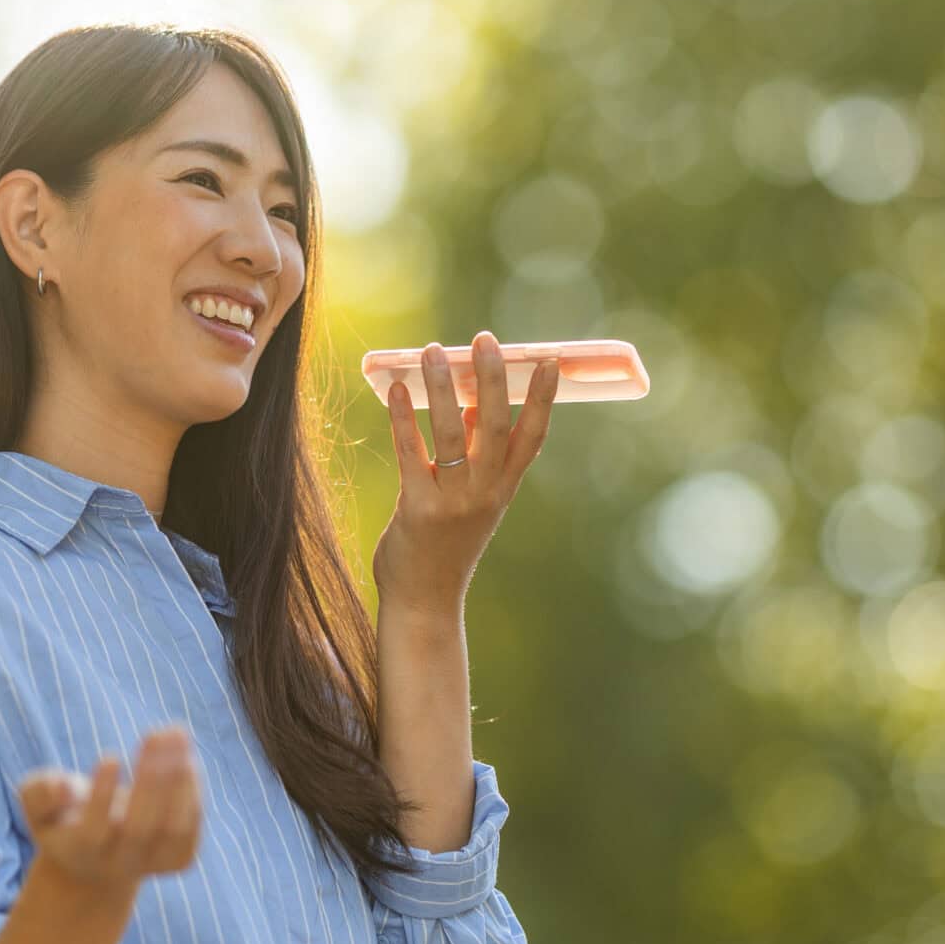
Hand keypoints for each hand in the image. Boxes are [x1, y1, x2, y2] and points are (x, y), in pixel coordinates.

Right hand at [17, 727, 202, 894]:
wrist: (96, 860)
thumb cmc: (62, 818)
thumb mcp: (38, 804)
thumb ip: (41, 793)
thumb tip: (64, 786)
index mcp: (79, 851)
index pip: (92, 831)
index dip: (102, 796)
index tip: (110, 757)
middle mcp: (117, 863)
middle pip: (139, 829)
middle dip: (150, 780)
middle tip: (156, 734)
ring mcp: (151, 864)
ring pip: (173, 830)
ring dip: (179, 779)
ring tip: (176, 734)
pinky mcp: (178, 859)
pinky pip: (190, 827)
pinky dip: (192, 790)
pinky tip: (185, 755)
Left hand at [372, 330, 556, 609]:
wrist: (424, 603)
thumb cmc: (445, 546)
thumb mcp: (471, 501)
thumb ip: (473, 456)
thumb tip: (465, 403)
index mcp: (502, 489)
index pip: (532, 437)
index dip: (543, 398)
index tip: (550, 360)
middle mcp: (485, 493)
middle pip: (493, 426)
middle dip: (491, 380)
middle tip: (485, 340)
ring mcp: (453, 502)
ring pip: (451, 434)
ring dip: (440, 389)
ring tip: (432, 351)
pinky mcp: (418, 510)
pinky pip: (411, 454)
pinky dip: (403, 419)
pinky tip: (395, 390)